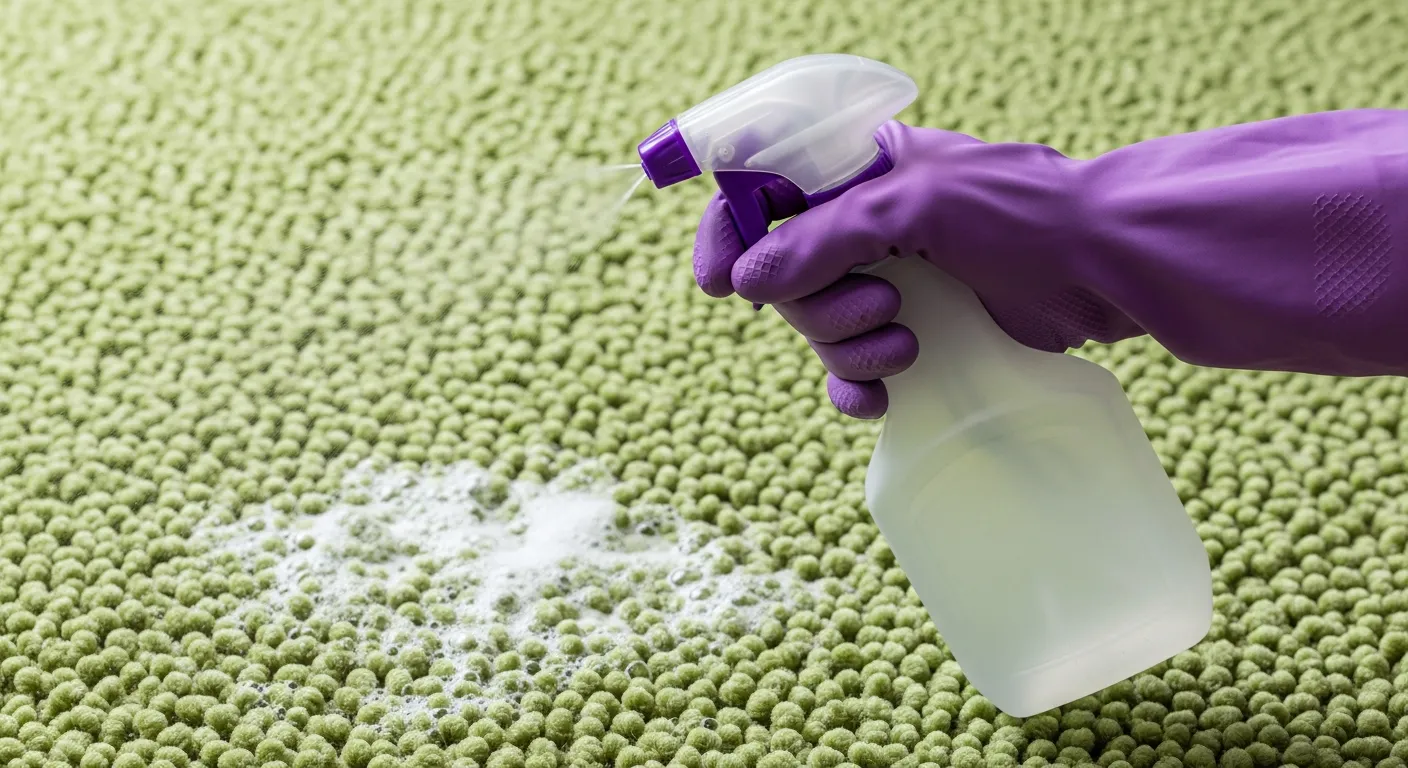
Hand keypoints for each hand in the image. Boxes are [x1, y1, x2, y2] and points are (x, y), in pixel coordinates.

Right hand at [692, 120, 1140, 418]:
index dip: (730, 233)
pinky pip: (854, 372)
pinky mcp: (919, 332)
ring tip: (908, 344)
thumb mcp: (916, 207)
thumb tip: (746, 280)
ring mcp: (891, 280)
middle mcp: (866, 224)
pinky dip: (858, 389)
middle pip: (784, 277)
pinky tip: (883, 403)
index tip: (717, 283)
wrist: (1108, 270)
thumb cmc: (1023, 217)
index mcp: (859, 172)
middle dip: (819, 307)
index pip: (763, 192)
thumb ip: (824, 238)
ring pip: (818, 329)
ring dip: (848, 348)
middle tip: (882, 307)